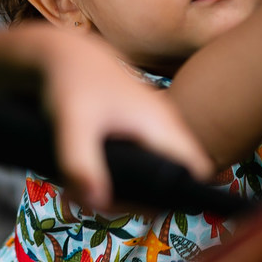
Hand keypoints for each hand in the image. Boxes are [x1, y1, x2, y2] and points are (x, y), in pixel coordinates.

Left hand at [26, 24, 213, 207]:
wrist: (64, 54)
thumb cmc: (72, 82)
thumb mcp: (72, 122)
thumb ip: (80, 162)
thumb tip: (97, 203)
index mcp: (162, 125)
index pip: (197, 169)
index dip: (183, 195)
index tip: (140, 207)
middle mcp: (164, 126)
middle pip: (173, 179)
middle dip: (139, 200)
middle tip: (98, 202)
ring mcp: (152, 128)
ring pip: (154, 172)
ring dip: (125, 190)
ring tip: (86, 191)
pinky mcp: (137, 131)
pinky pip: (140, 162)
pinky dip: (118, 176)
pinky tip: (88, 177)